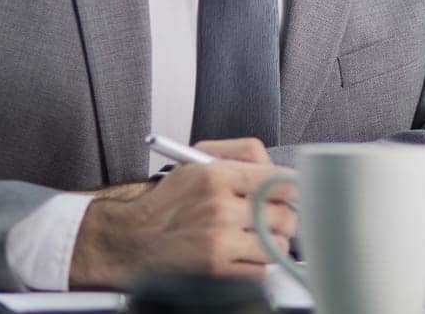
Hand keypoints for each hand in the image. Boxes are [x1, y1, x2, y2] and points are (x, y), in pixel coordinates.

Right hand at [69, 137, 296, 287]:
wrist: (130, 239)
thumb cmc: (167, 201)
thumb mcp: (198, 160)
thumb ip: (242, 154)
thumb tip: (278, 167)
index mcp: (216, 174)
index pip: (279, 180)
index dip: (293, 189)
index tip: (294, 194)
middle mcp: (219, 207)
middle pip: (284, 215)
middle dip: (283, 219)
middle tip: (273, 218)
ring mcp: (219, 240)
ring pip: (276, 245)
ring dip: (271, 244)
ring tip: (256, 238)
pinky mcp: (216, 269)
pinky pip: (259, 271)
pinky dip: (255, 266)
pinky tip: (240, 255)